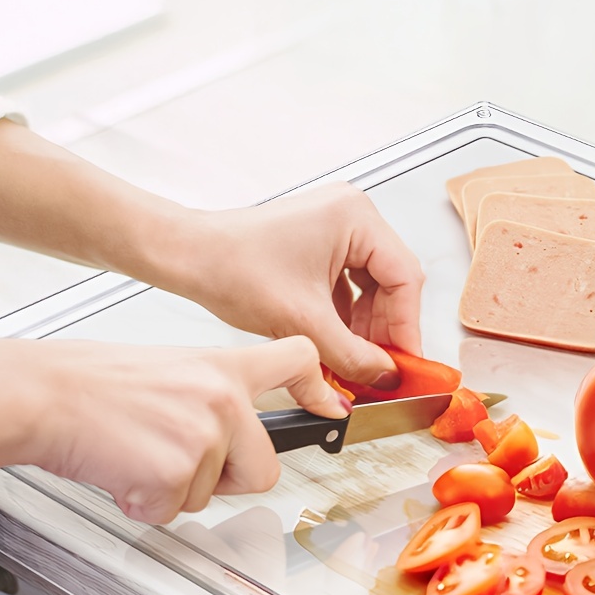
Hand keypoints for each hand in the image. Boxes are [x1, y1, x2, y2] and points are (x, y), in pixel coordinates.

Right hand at [0, 334, 345, 524]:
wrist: (41, 394)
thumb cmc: (88, 383)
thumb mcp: (166, 370)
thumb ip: (209, 397)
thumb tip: (230, 436)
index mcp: (222, 368)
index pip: (297, 360)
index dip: (318, 389)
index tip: (330, 409)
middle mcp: (223, 400)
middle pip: (265, 471)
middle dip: (225, 482)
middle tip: (174, 460)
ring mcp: (203, 437)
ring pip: (213, 495)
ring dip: (175, 490)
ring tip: (134, 454)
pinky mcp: (176, 472)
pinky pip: (172, 511)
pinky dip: (143, 503)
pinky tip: (118, 470)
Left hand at [169, 184, 426, 387]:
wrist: (187, 257)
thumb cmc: (230, 266)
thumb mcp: (302, 321)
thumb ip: (353, 354)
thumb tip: (385, 377)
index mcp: (355, 217)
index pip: (404, 277)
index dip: (407, 327)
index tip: (406, 364)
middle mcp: (351, 216)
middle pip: (391, 284)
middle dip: (384, 331)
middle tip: (383, 370)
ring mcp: (335, 230)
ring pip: (371, 290)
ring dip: (365, 330)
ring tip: (357, 364)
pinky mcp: (319, 246)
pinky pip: (349, 288)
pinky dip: (346, 320)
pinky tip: (339, 348)